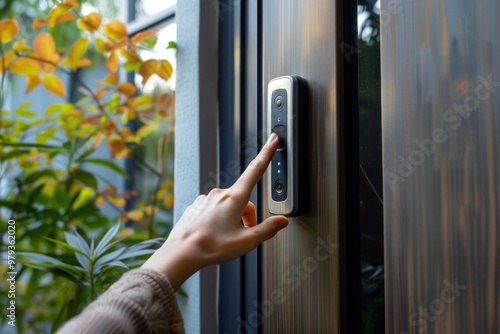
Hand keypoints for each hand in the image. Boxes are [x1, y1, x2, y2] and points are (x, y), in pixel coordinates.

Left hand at [142, 133, 287, 289]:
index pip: (256, 170)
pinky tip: (212, 234)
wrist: (181, 253)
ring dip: (232, 220)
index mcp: (234, 198)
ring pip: (228, 206)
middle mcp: (220, 194)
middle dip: (247, 217)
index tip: (273, 139)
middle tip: (242, 236)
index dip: (267, 153)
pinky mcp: (196, 206)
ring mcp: (206, 199)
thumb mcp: (246, 242)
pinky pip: (214, 210)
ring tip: (224, 238)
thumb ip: (267, 229)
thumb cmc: (211, 247)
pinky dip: (218, 220)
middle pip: (244, 201)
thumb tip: (282, 221)